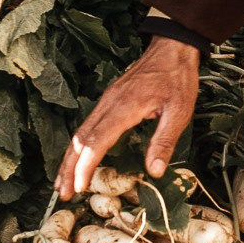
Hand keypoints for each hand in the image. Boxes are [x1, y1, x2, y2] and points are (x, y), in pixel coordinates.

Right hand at [54, 37, 200, 197]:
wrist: (172, 48)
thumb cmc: (177, 79)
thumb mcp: (179, 111)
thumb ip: (164, 141)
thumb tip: (153, 172)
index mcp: (124, 108)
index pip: (96, 142)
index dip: (85, 166)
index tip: (80, 187)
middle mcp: (108, 104)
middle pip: (80, 140)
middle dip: (68, 168)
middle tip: (64, 194)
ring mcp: (106, 101)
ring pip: (80, 133)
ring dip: (69, 159)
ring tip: (64, 183)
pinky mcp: (109, 100)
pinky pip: (87, 125)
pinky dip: (78, 146)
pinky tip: (78, 158)